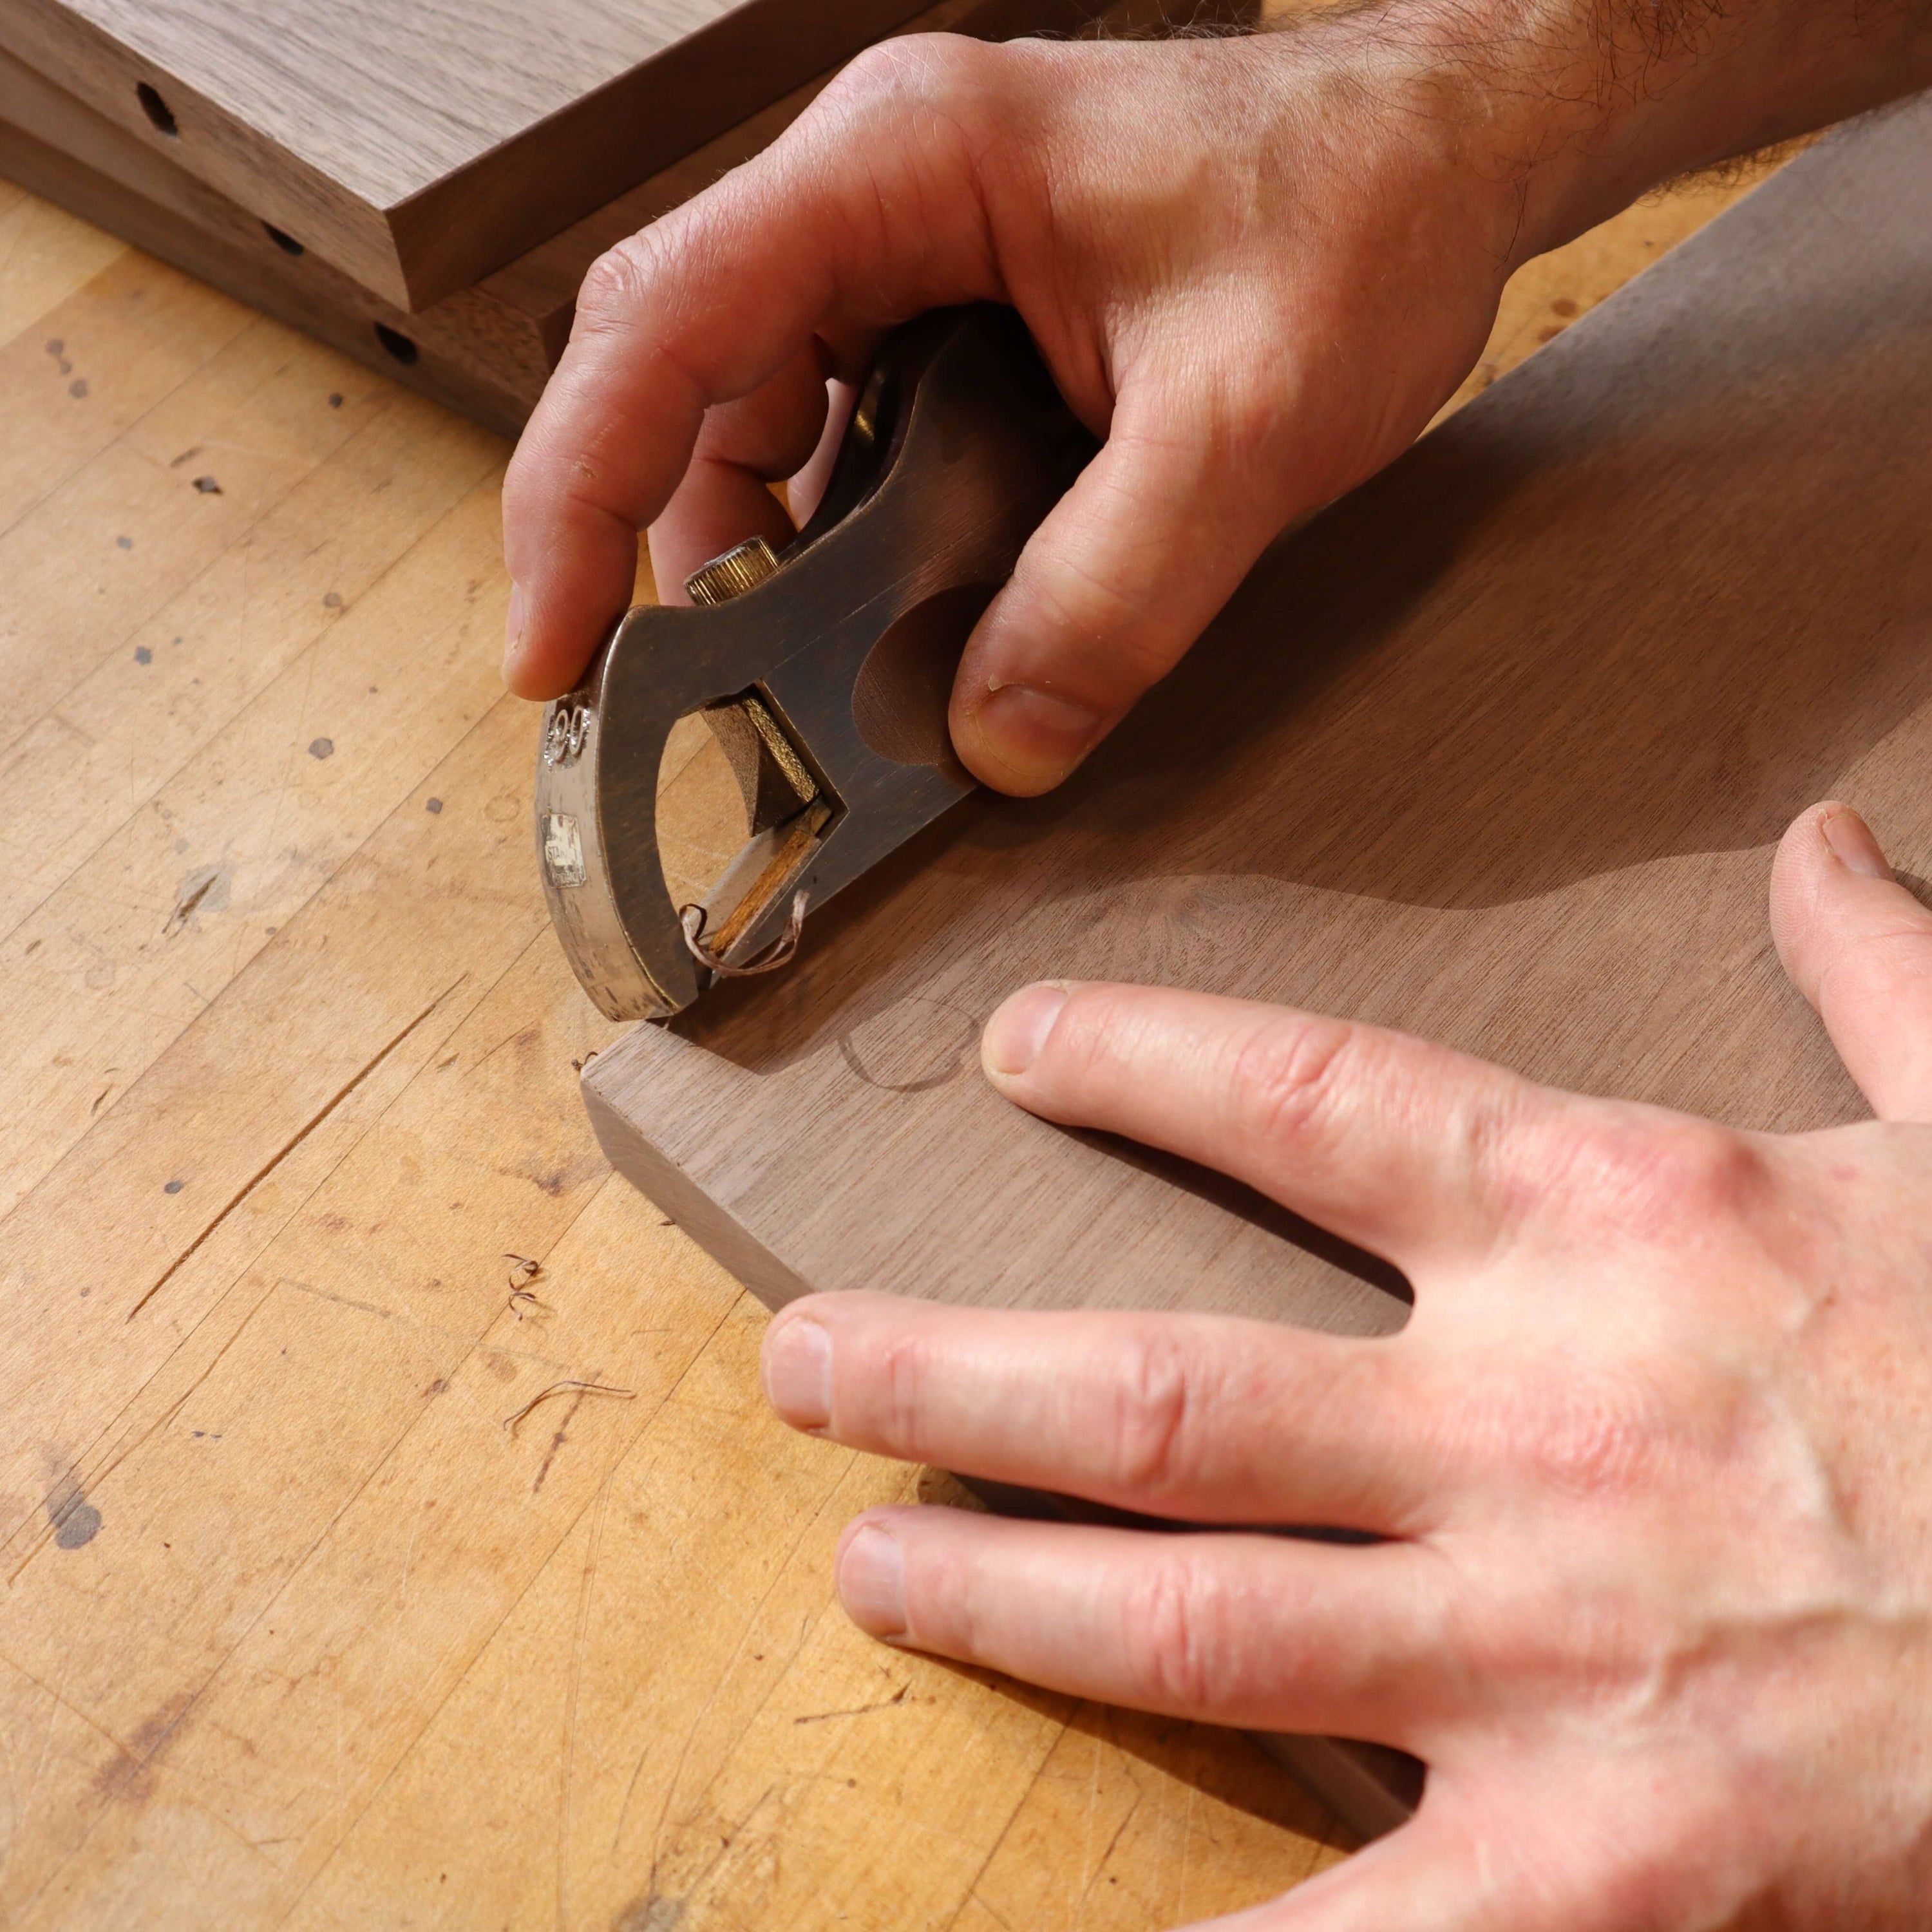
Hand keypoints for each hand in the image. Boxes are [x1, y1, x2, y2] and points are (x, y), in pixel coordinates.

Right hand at [501, 19, 1530, 792]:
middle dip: (662, 550)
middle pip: (677, 383)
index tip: (550, 647)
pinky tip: (890, 622)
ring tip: (804, 681)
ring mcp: (903, 260)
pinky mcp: (948, 323)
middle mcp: (871, 200)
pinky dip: (841, 548)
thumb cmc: (1358, 210)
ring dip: (763, 563)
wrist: (1442, 157)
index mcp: (901, 166)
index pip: (660, 326)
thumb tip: (996, 740)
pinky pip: (840, 444)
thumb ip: (1119, 590)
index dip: (574, 495)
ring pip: (754, 426)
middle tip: (683, 703)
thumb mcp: (1249, 421)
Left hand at [757, 800, 1931, 1928]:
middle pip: (1164, 1383)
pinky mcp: (1616, 1858)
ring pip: (1196, 1614)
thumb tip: (1817, 842)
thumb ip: (1883, 970)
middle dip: (957, 1370)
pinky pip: (1368, 1929)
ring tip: (862, 1567)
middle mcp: (1536, 1420)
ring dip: (1001, 1595)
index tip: (1012, 1045)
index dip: (1134, 1059)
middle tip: (802, 1360)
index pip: (1302, 1100)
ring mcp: (1555, 1649)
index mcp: (1616, 1219)